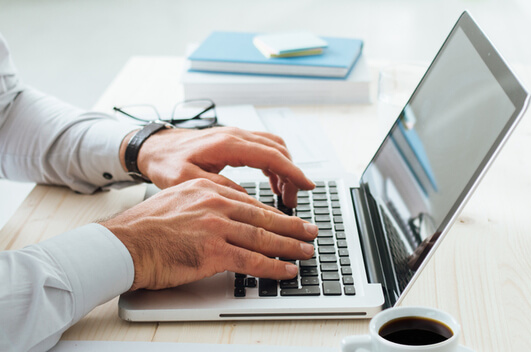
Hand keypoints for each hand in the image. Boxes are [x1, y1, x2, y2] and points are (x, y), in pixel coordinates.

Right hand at [100, 178, 317, 290]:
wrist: (121, 245)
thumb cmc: (142, 230)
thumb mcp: (176, 201)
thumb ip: (203, 205)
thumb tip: (224, 217)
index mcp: (207, 189)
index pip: (250, 202)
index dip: (273, 214)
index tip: (288, 220)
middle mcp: (215, 203)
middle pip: (264, 217)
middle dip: (292, 226)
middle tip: (311, 232)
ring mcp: (216, 226)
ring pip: (263, 237)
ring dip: (290, 246)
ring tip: (306, 251)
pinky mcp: (213, 251)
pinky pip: (252, 260)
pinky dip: (274, 267)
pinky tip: (287, 270)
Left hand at [123, 127, 314, 207]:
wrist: (152, 147)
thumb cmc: (166, 163)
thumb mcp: (188, 181)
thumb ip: (219, 188)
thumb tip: (247, 199)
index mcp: (228, 144)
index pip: (272, 156)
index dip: (293, 172)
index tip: (307, 186)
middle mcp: (236, 135)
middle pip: (278, 150)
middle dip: (292, 175)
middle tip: (293, 200)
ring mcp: (236, 135)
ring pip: (274, 147)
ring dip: (284, 169)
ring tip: (284, 195)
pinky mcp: (234, 140)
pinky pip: (264, 147)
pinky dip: (275, 164)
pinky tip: (273, 182)